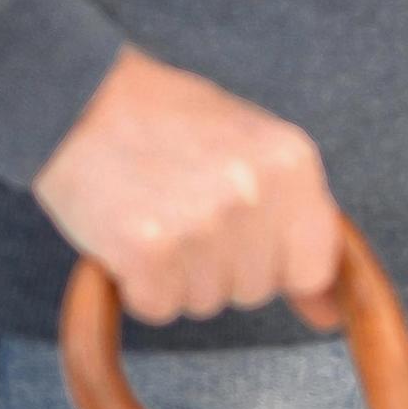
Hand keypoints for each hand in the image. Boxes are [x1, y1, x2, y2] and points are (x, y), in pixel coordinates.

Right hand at [31, 47, 347, 329]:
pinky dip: (138, 285)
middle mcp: (255, 192)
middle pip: (255, 289)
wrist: (78, 95)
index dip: (277, 267)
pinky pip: (158, 307)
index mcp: (291, 160)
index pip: (314, 265)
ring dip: (178, 274)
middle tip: (183, 207)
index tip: (248, 248)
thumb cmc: (167, 120)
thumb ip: (295, 220)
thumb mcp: (250, 147)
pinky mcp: (149, 250)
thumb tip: (329, 313)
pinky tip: (127, 233)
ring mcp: (204, 222)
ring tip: (154, 211)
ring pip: (205, 302)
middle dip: (221, 266)